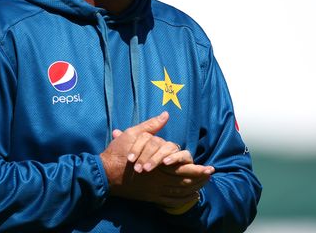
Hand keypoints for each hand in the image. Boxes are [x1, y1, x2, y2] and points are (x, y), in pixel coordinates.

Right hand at [99, 112, 213, 205]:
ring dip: (193, 189)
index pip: (183, 166)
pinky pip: (169, 201)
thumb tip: (166, 114)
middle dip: (200, 179)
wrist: (104, 173)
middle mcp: (159, 178)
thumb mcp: (134, 134)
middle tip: (211, 177)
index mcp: (158, 163)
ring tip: (204, 187)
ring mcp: (154, 190)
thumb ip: (152, 125)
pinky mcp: (149, 197)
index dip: (197, 168)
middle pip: (184, 180)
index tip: (210, 168)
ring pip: (178, 191)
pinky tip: (188, 197)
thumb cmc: (118, 152)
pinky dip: (181, 200)